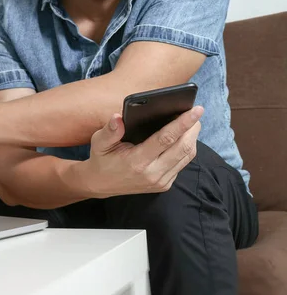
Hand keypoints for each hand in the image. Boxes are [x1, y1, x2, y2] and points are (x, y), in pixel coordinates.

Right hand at [72, 106, 203, 197]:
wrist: (101, 184)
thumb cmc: (102, 159)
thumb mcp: (99, 143)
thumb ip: (109, 131)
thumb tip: (118, 117)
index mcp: (137, 162)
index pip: (166, 139)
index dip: (183, 123)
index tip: (197, 110)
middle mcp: (152, 173)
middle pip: (183, 147)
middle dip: (193, 128)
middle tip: (196, 113)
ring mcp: (160, 181)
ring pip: (187, 156)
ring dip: (192, 138)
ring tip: (191, 124)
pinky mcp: (164, 185)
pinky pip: (182, 164)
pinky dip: (186, 149)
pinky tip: (182, 139)